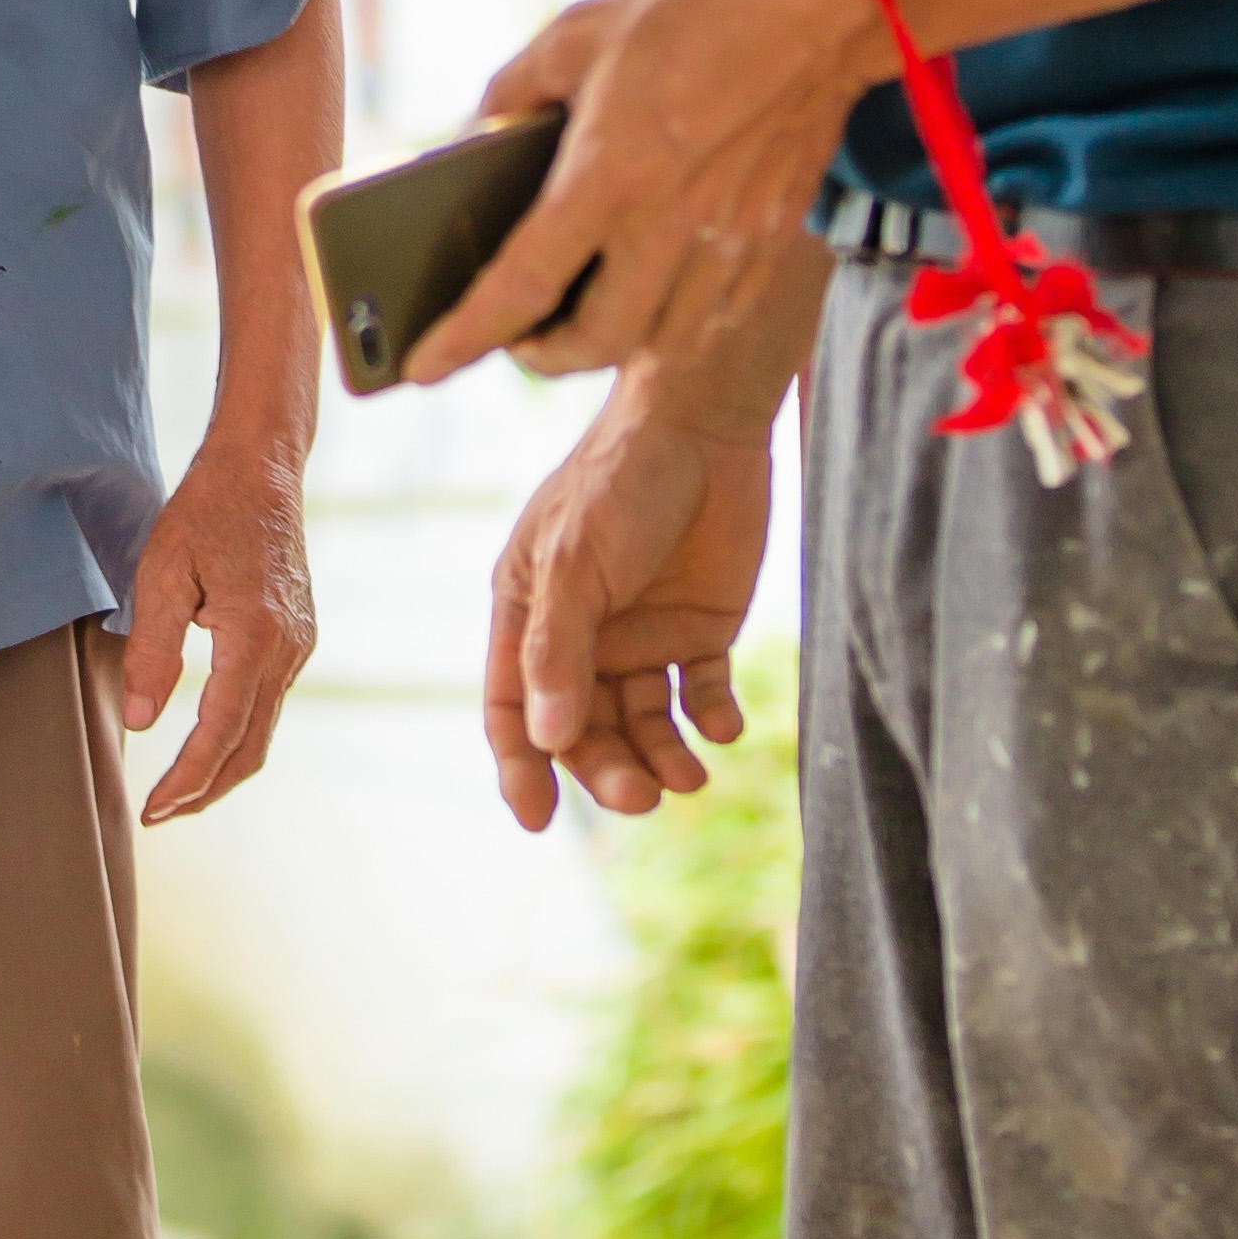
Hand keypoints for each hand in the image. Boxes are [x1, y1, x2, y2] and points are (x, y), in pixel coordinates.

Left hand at [119, 426, 313, 823]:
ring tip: (178, 791)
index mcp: (255, 637)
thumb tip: (139, 720)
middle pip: (250, 748)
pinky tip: (206, 740)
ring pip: (263, 731)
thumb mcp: (161, 573)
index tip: (152, 810)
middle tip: (159, 814)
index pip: (220, 733)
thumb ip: (150, 651)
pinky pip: (268, 705)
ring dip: (221, 769)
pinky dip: (238, 736)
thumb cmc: (205, 511)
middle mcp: (288, 650)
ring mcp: (298, 646)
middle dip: (204, 790)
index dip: (185, 780)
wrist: (261, 469)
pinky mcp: (297, 638)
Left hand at [412, 0, 877, 380]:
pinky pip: (709, 319)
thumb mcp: (583, 29)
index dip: (463, 337)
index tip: (418, 369)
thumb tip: (479, 130)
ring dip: (608, 341)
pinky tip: (652, 285)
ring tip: (581, 309)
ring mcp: (726, 247)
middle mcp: (667, 228)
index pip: (519, 285)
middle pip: (592, 344)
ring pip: (655, 343)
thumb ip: (517, 86)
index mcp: (609, 176)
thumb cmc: (698, 14)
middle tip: (520, 334)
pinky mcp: (766, 247)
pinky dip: (669, 320)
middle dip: (543, 356)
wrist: (823, 18)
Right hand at [483, 375, 776, 829]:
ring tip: (689, 778)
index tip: (536, 817)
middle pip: (582, 728)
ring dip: (661, 757)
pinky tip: (723, 727)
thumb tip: (547, 742)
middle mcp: (583, 634)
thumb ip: (559, 651)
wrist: (706, 421)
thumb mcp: (574, 562)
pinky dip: (710, 720)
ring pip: (642, 723)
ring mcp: (643, 633)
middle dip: (607, 768)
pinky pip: (700, 695)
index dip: (521, 766)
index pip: (514, 708)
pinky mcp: (702, 628)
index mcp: (530, 614)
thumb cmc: (620, 480)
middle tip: (642, 797)